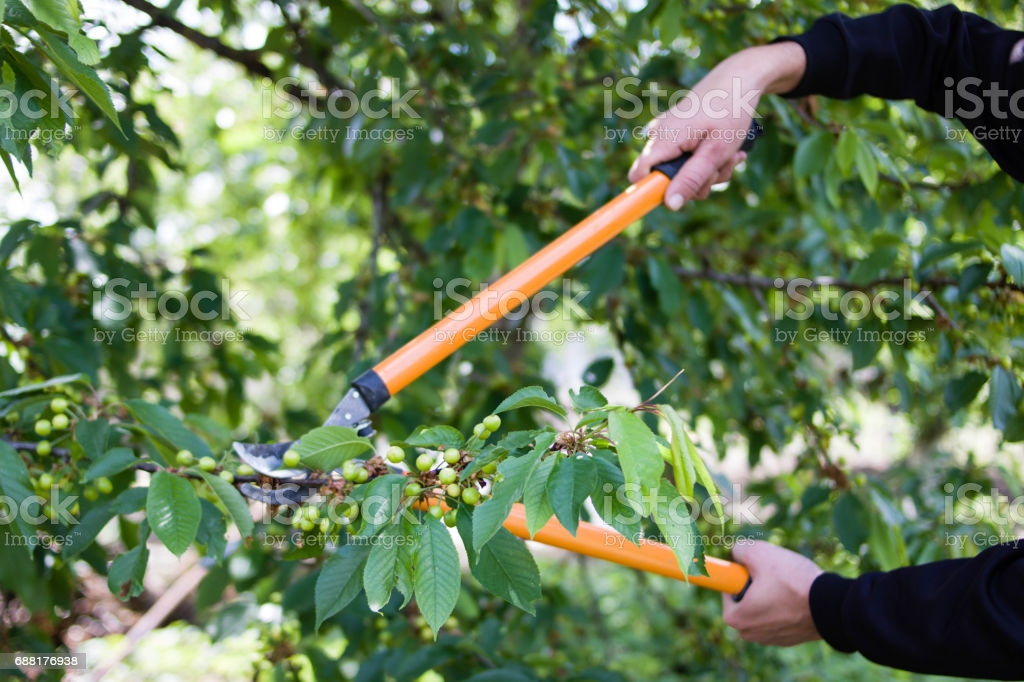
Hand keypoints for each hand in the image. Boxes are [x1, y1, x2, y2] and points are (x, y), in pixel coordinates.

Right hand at [628, 42, 805, 209]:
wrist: (740, 77)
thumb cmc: (730, 110)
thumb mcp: (716, 151)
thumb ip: (692, 179)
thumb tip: (671, 205)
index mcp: (662, 139)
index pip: (639, 176)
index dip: (653, 192)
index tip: (679, 197)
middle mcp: (658, 135)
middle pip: (666, 178)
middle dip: (697, 181)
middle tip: (722, 167)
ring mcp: (667, 133)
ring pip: (682, 170)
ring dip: (709, 171)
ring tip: (730, 154)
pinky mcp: (677, 132)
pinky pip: (687, 157)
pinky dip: (707, 159)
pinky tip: (726, 149)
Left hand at [720, 540, 822, 645]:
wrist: (831, 605)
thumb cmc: (792, 582)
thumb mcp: (759, 553)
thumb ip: (740, 549)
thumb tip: (738, 553)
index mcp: (737, 618)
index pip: (726, 590)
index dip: (737, 572)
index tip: (748, 565)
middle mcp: (751, 633)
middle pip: (744, 598)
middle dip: (754, 583)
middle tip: (769, 571)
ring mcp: (771, 638)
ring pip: (763, 606)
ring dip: (772, 592)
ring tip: (788, 583)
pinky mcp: (790, 638)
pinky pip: (780, 615)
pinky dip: (786, 604)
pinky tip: (799, 595)